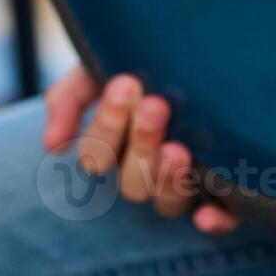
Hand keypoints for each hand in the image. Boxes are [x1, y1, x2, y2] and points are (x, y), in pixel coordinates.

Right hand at [42, 67, 241, 232]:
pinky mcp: (224, 192)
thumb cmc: (141, 67)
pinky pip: (221, 218)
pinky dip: (215, 222)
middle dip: (142, 144)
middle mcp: (145, 172)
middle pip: (132, 183)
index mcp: (114, 149)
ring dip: (169, 182)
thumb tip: (52, 146)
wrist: (199, 54)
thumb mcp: (97, 71)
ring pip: (167, 203)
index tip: (126, 82)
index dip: (108, 126)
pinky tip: (207, 216)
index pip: (98, 156)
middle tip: (156, 105)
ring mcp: (182, 185)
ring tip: (178, 150)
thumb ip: (69, 99)